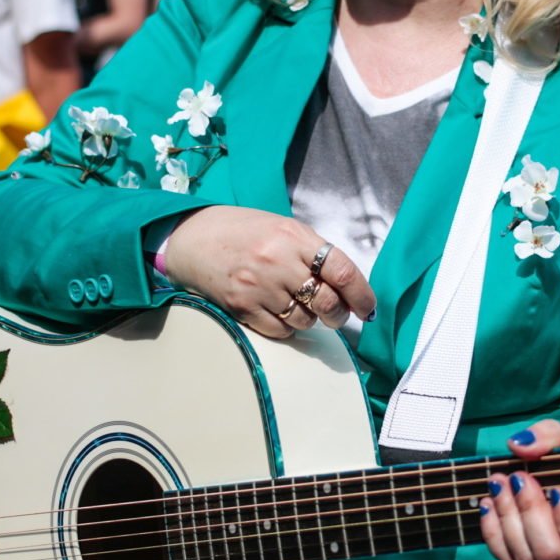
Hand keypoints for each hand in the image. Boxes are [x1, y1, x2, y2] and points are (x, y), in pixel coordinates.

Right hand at [161, 205, 374, 339]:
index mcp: (294, 236)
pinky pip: (280, 331)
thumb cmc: (242, 231)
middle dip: (338, 314)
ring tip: (297, 305)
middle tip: (336, 314)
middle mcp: (278, 260)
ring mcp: (258, 286)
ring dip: (309, 320)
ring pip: (304, 320)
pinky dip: (286, 327)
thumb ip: (312, 252)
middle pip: (326, 302)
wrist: (192, 238)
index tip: (367, 308)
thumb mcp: (282, 228)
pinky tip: (278, 312)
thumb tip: (347, 286)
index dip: (361, 294)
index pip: (341, 270)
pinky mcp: (241, 306)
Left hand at [479, 422, 559, 559]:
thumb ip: (551, 437)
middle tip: (517, 478)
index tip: (557, 490)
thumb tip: (519, 446)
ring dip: (507, 518)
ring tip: (498, 484)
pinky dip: (493, 532)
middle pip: (550, 554)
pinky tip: (488, 503)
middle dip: (529, 513)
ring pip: (526, 559)